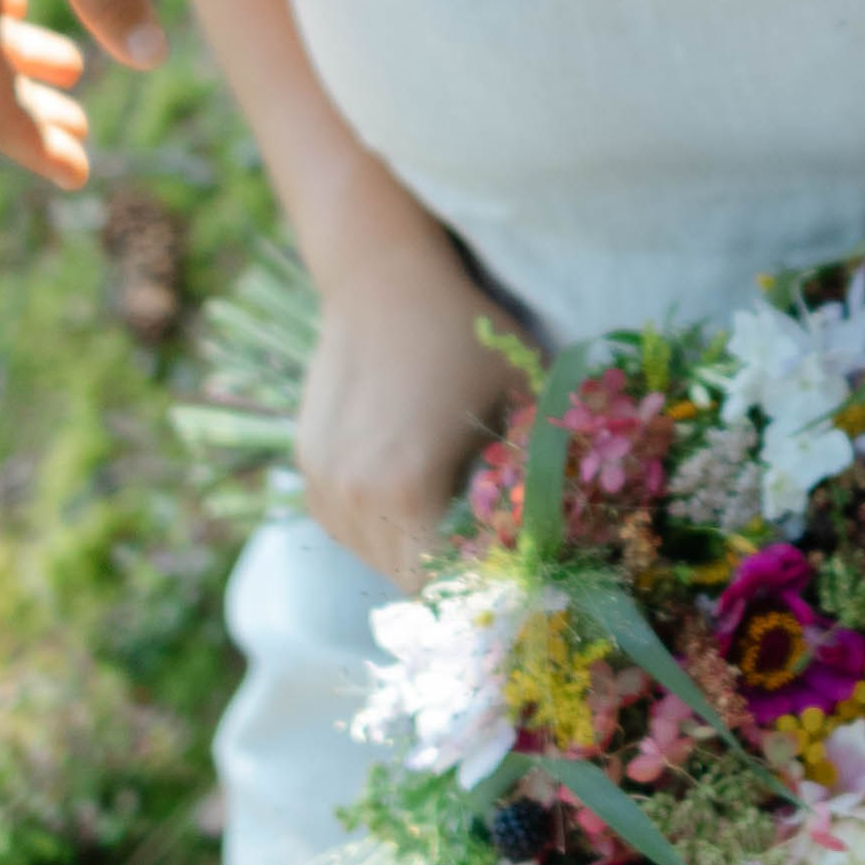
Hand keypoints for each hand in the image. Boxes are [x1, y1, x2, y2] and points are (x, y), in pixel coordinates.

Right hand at [297, 235, 515, 592]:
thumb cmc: (463, 334)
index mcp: (405, 490)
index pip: (436, 585)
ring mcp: (322, 480)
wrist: (383, 279)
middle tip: (481, 541)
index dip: (473, 584)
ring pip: (367, 551)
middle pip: (401, 576)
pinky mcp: (308, 460)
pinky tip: (405, 484)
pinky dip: (373, 520)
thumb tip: (556, 531)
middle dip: (443, 569)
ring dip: (405, 547)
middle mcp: (352, 496)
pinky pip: (342, 520)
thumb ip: (537, 471)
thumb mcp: (520, 399)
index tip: (502, 567)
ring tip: (444, 509)